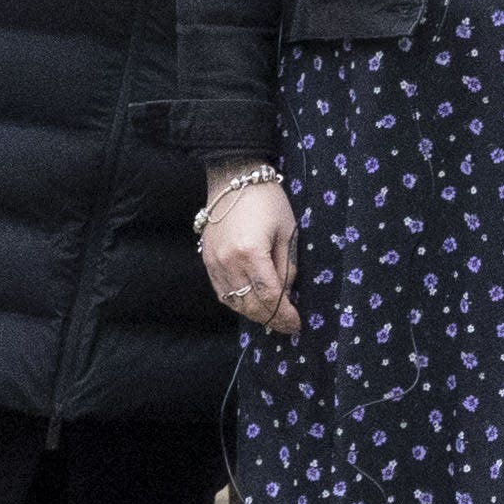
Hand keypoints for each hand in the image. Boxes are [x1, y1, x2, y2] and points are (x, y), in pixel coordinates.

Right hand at [201, 172, 301, 332]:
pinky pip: (221, 292)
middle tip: (287, 325)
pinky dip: (236, 302)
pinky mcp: (206, 260)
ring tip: (271, 317)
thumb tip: (285, 294)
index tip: (296, 324)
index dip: (284, 314)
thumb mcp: (287, 231)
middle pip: (250, 304)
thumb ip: (286, 266)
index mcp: (251, 252)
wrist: (234, 178)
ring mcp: (214, 262)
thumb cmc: (268, 200)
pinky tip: (250, 303)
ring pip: (233, 302)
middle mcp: (228, 262)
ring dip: (253, 313)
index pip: (269, 296)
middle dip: (271, 319)